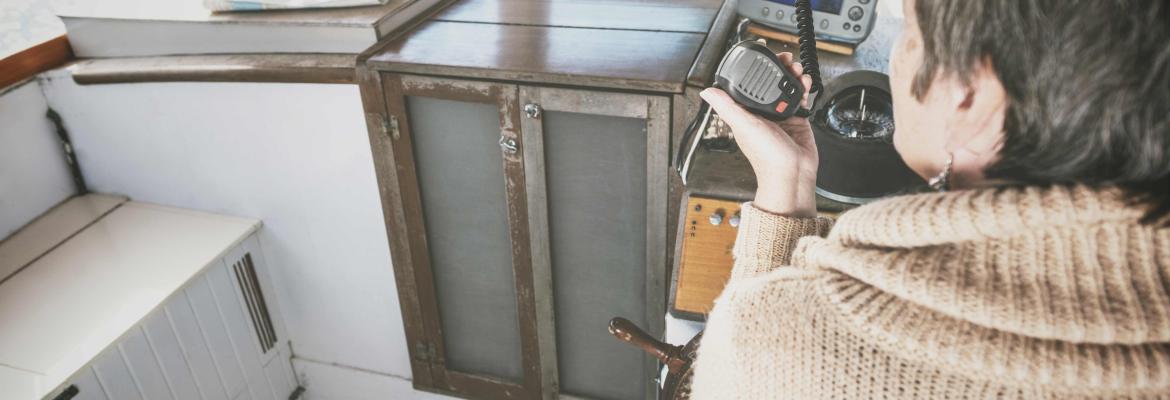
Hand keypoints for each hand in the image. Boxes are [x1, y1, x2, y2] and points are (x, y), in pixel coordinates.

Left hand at [700, 52, 817, 216]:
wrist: (792, 173)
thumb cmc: (766, 157)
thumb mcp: (743, 126)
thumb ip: (726, 107)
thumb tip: (706, 91)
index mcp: (745, 114)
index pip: (747, 85)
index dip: (755, 70)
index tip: (762, 58)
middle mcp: (762, 113)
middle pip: (769, 84)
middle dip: (778, 69)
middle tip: (785, 59)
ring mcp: (780, 115)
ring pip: (785, 88)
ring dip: (792, 76)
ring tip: (796, 69)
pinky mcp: (796, 118)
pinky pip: (799, 98)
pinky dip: (803, 88)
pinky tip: (805, 82)